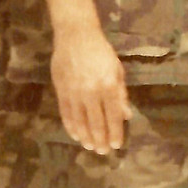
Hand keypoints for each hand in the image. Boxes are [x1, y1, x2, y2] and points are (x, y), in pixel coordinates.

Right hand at [53, 26, 130, 153]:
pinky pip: (66, 113)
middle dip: (100, 139)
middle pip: (96, 122)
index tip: (116, 146)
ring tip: (89, 146)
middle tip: (102, 152)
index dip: (115, 133)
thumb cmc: (101, 52)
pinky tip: (75, 135)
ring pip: (80, 121)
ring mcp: (75, 92)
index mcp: (109, 86)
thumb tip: (126, 115)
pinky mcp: (61, 90)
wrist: (75, 36)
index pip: (113, 116)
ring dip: (85, 136)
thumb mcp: (117, 70)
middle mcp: (92, 92)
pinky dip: (71, 126)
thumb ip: (121, 94)